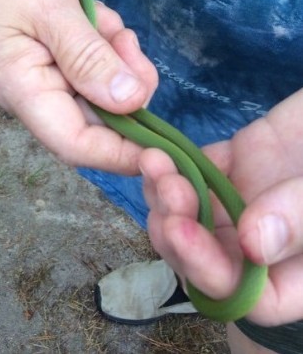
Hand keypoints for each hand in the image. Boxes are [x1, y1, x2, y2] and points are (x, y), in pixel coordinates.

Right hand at [0, 0, 157, 172]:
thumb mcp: (51, 8)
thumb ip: (89, 56)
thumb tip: (130, 102)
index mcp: (20, 89)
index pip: (75, 144)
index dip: (121, 154)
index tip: (165, 150)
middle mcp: (31, 95)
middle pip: (95, 119)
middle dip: (125, 85)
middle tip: (128, 43)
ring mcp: (43, 79)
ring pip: (100, 92)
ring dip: (115, 58)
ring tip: (104, 21)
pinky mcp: (55, 62)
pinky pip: (94, 68)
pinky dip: (106, 45)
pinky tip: (96, 17)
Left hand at [139, 88, 302, 325]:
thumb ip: (302, 219)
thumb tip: (254, 245)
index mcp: (298, 271)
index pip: (246, 294)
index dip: (208, 271)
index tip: (181, 231)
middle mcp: (264, 243)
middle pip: (205, 254)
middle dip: (176, 227)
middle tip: (166, 191)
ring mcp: (246, 202)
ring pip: (192, 212)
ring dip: (166, 193)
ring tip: (155, 163)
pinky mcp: (235, 164)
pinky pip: (197, 170)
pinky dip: (175, 162)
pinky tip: (160, 148)